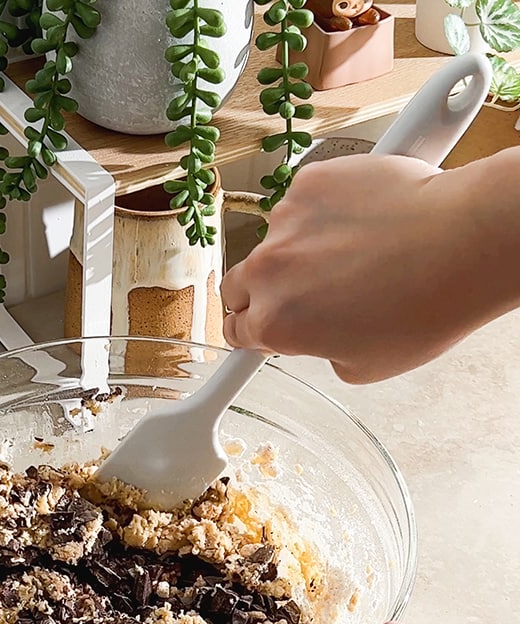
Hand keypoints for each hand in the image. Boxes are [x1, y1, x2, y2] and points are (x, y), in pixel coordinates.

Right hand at [221, 150, 519, 383]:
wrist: (466, 243)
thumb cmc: (428, 306)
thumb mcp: (369, 365)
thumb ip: (323, 351)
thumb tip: (322, 336)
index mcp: (275, 323)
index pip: (234, 328)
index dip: (253, 328)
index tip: (264, 324)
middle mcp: (267, 272)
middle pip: (240, 282)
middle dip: (265, 288)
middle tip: (310, 288)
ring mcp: (285, 222)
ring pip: (278, 238)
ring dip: (304, 244)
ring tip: (362, 248)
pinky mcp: (310, 183)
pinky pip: (306, 199)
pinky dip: (328, 206)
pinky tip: (369, 217)